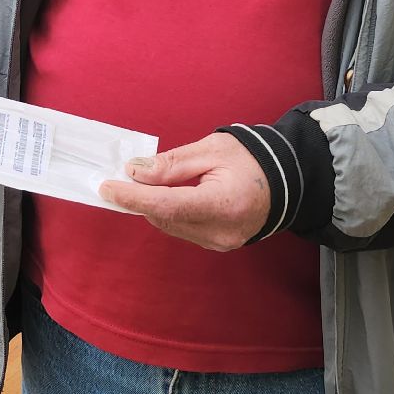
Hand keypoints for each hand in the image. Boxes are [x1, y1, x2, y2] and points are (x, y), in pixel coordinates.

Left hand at [98, 132, 271, 251]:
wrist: (286, 180)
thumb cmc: (252, 159)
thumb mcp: (211, 149)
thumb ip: (171, 164)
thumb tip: (135, 173)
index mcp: (224, 203)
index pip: (167, 205)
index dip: (133, 198)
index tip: (107, 188)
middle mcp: (221, 231)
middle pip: (164, 217)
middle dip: (140, 197)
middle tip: (122, 176)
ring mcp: (220, 242)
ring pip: (169, 224)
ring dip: (153, 204)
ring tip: (149, 181)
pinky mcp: (217, 244)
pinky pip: (182, 228)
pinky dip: (168, 211)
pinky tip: (168, 194)